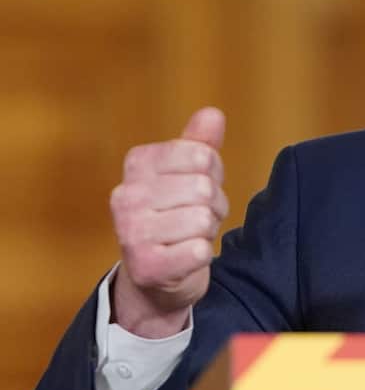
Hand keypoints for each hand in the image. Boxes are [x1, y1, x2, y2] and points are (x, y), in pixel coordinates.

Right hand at [109, 108, 228, 337]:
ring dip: (206, 231)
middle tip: (194, 218)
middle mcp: (126, 196)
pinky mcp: (146, 266)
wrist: (156, 276)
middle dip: (213, 205)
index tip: (197, 188)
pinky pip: (199, 251)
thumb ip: (200, 145)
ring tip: (187, 236)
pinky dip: (201, 256)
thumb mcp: (188, 175)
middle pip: (204, 188)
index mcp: (137, 164)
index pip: (201, 155)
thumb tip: (213, 114)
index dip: (212, 173)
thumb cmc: (176, 216)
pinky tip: (183, 257)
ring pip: (203, 219)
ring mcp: (131, 232)